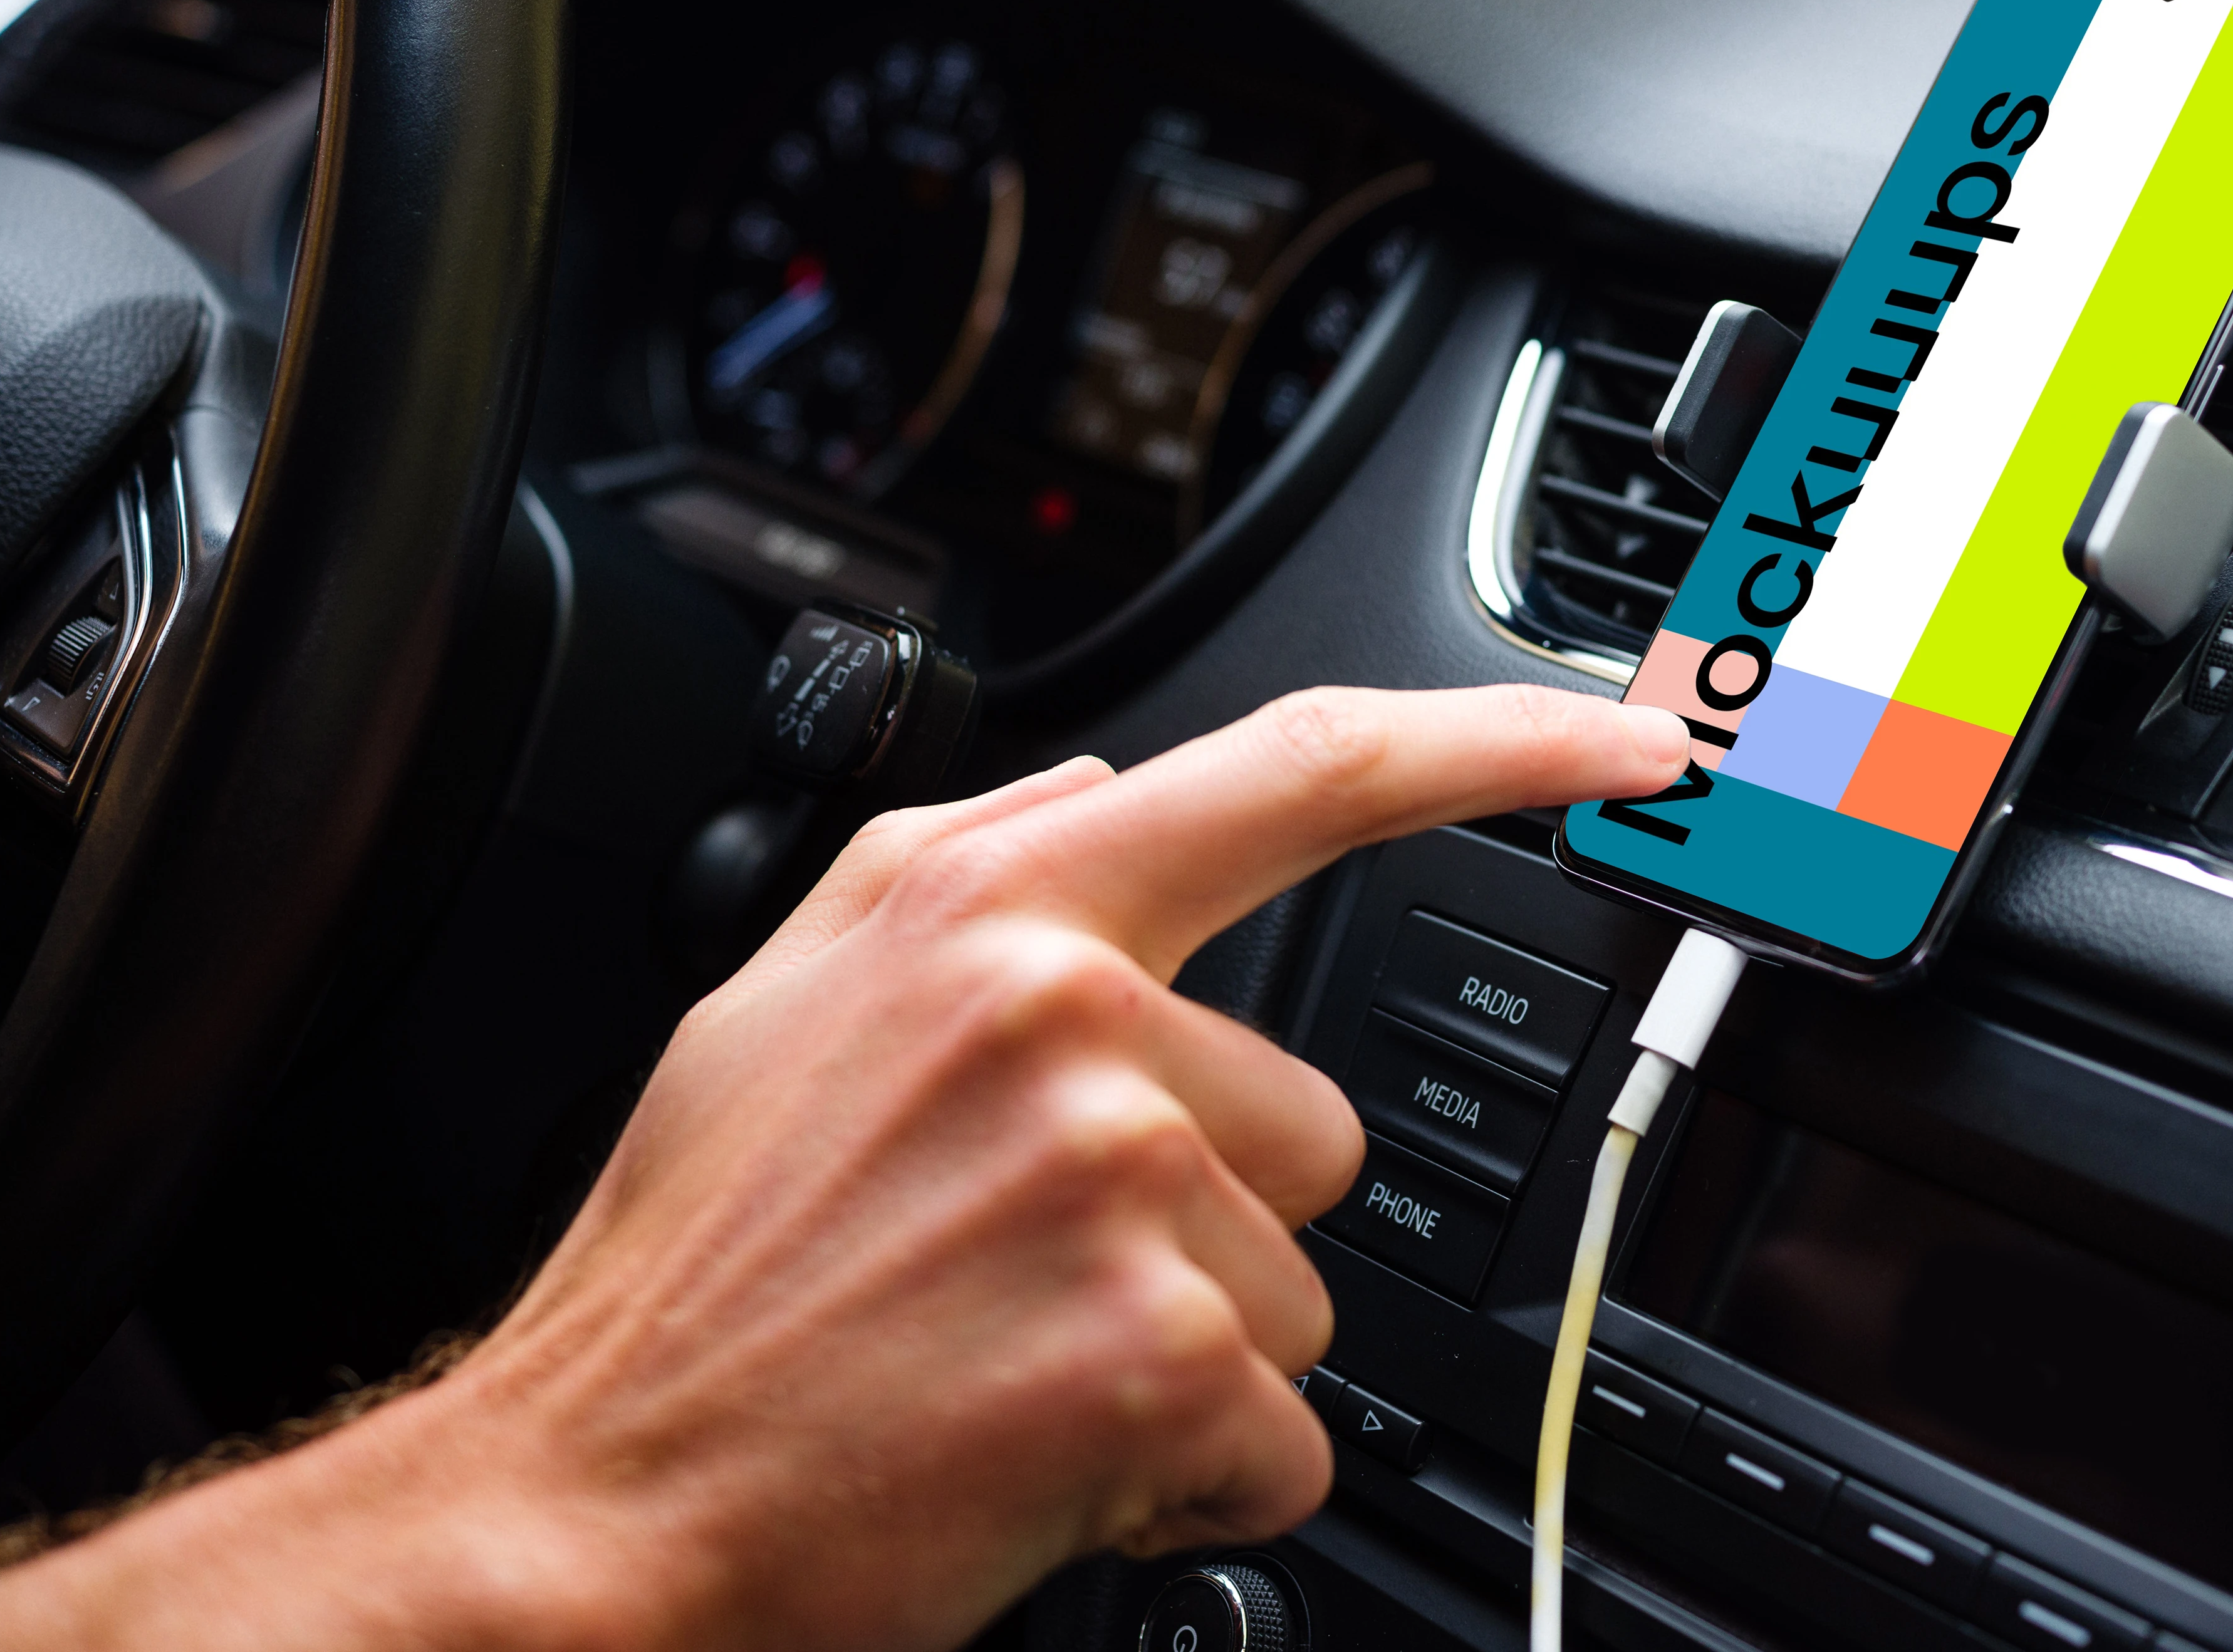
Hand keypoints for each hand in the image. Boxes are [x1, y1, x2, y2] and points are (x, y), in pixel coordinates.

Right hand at [0, 685, 1687, 1651]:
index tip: (1633, 736)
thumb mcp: (787, 992)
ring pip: (1300, 1287)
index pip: (1308, 768)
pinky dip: (1184, 1473)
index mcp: (995, 907)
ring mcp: (1124, 1179)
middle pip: (1312, 1121)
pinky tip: (1033, 1451)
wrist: (599, 1496)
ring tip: (1004, 1359)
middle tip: (1020, 1273)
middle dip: (1203, 1218)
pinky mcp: (1159, 1349)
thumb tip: (1110, 782)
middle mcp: (1074, 1014)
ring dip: (1183, 1349)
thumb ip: (959, 857)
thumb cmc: (699, 1270)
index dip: (1503, 740)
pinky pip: (1280, 1434)